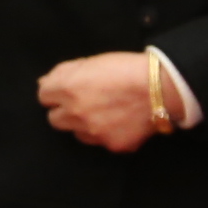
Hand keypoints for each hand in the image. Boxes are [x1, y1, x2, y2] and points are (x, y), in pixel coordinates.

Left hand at [38, 52, 162, 152]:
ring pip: (77, 133)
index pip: (43, 97)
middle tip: (83, 104)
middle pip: (55, 119)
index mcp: (67, 88)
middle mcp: (75, 113)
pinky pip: (101, 142)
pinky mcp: (113, 145)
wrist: (164, 87)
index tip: (67, 91)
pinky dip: (107, 134)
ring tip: (104, 113)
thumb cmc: (127, 68)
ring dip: (84, 125)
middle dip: (65, 112)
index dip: (55, 93)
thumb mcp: (92, 62)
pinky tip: (120, 123)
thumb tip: (44, 83)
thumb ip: (63, 72)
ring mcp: (94, 131)